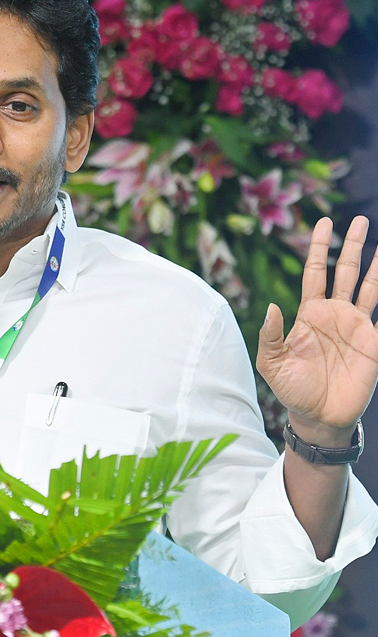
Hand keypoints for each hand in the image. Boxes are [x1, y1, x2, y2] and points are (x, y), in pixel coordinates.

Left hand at [257, 214, 377, 444]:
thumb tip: (271, 306)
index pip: (315, 272)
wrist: (318, 417)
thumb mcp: (271, 364)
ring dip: (377, 264)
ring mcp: (356, 327)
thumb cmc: (292, 390)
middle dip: (351, 245)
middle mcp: (335, 314)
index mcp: (310, 313)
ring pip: (370, 286)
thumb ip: (269, 335)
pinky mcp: (374, 343)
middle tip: (357, 219)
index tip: (322, 223)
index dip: (318, 248)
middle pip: (345, 271)